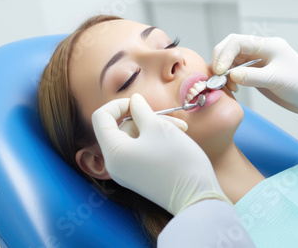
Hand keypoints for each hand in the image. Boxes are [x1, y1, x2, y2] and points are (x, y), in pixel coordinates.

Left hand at [91, 93, 230, 214]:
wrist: (197, 197)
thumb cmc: (177, 160)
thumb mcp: (158, 128)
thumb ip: (141, 110)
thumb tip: (134, 101)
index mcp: (113, 152)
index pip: (101, 118)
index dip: (118, 104)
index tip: (140, 103)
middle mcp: (115, 164)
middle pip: (122, 128)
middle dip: (146, 118)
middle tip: (172, 119)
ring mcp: (127, 172)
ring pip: (135, 138)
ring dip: (156, 128)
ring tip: (181, 129)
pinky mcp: (140, 176)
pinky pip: (141, 150)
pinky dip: (156, 141)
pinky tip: (177, 138)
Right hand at [211, 34, 297, 125]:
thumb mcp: (276, 80)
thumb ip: (251, 76)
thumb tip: (229, 75)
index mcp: (268, 45)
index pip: (237, 42)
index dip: (224, 54)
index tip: (220, 71)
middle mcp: (262, 51)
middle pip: (231, 48)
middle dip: (220, 61)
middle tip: (216, 78)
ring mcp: (259, 63)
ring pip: (233, 61)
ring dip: (225, 71)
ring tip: (225, 86)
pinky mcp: (259, 74)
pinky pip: (238, 72)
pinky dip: (231, 79)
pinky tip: (232, 89)